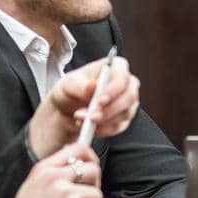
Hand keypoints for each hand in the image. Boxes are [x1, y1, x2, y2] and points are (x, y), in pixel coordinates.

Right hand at [0, 146, 103, 197]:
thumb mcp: (32, 189)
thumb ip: (51, 174)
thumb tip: (73, 161)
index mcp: (44, 168)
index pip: (78, 148)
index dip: (90, 159)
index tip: (89, 174)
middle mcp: (54, 176)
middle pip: (94, 169)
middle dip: (94, 187)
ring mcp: (65, 192)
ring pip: (97, 194)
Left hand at [27, 56, 141, 158]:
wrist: (68, 109)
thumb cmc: (71, 90)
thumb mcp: (68, 84)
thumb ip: (80, 85)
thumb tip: (93, 86)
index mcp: (116, 67)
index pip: (123, 77)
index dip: (114, 89)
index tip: (100, 100)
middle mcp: (127, 84)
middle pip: (129, 97)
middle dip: (109, 110)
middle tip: (91, 117)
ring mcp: (128, 103)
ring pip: (124, 114)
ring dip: (102, 121)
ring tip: (82, 119)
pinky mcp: (124, 120)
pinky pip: (117, 127)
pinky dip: (101, 129)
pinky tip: (88, 126)